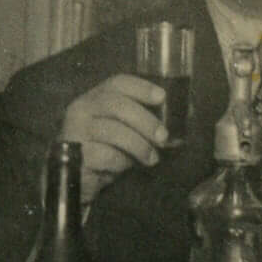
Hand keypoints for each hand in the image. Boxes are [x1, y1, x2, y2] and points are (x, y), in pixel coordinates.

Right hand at [54, 72, 173, 183]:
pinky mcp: (75, 155)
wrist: (74, 178)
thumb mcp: (122, 130)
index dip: (141, 87)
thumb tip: (186, 114)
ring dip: (139, 145)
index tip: (161, 97)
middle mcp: (81, 109)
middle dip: (145, 120)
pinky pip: (106, 155)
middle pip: (116, 104)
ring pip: (113, 131)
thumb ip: (144, 120)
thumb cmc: (104, 149)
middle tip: (162, 137)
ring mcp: (75, 132)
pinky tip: (126, 167)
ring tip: (152, 158)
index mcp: (94, 98)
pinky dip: (123, 162)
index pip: (117, 83)